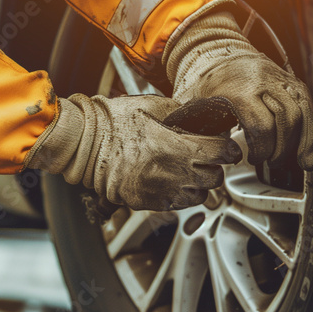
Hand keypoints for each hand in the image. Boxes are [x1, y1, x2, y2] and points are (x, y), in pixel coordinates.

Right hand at [26, 93, 241, 210]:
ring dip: (200, 185)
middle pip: (214, 178)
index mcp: (174, 146)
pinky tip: (173, 182)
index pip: (220, 153)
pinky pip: (176, 205)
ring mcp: (158, 190)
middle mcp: (169, 172)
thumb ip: (179, 111)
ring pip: (198, 197)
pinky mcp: (145, 202)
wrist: (82, 143)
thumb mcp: (150, 106)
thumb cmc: (111, 122)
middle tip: (209, 159)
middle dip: (215, 168)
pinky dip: (180, 196)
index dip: (229, 150)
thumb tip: (199, 114)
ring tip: (191, 173)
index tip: (229, 149)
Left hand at [166, 0, 312, 169]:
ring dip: (302, 142)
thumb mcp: (199, 105)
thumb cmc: (210, 84)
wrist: (221, 53)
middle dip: (282, 148)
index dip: (261, 149)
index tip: (253, 159)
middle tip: (272, 162)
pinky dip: (311, 131)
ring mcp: (282, 80)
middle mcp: (265, 81)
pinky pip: (308, 107)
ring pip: (302, 112)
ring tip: (297, 161)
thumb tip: (210, 155)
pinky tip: (309, 151)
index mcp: (240, 88)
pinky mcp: (293, 82)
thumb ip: (203, 129)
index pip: (261, 124)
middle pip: (286, 119)